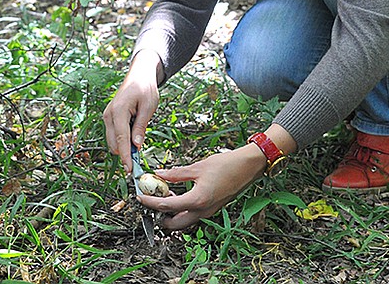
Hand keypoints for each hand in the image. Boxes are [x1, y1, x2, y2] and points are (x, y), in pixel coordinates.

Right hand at [103, 49, 163, 172]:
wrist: (139, 75)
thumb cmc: (145, 88)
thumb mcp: (148, 107)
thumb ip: (141, 126)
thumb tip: (136, 145)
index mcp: (118, 111)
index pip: (121, 139)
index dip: (126, 156)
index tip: (130, 170)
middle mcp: (109, 115)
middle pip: (114, 143)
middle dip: (125, 154)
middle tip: (140, 160)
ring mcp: (107, 117)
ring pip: (113, 141)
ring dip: (124, 146)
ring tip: (139, 140)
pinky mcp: (109, 118)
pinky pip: (114, 134)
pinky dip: (123, 140)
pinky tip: (134, 134)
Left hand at [138, 144, 267, 229]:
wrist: (249, 166)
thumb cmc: (227, 165)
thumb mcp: (198, 167)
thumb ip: (176, 173)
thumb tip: (159, 174)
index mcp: (197, 200)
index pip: (166, 205)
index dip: (150, 201)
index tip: (139, 195)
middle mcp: (203, 211)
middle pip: (173, 224)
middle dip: (159, 215)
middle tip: (151, 198)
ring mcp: (208, 212)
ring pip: (183, 221)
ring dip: (170, 212)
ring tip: (164, 192)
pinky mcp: (212, 208)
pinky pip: (192, 215)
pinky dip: (181, 208)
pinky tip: (178, 192)